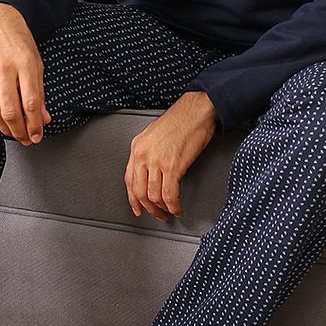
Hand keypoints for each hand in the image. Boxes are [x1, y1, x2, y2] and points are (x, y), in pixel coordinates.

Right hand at [0, 3, 50, 143]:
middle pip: (11, 112)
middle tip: (26, 138)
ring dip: (4, 130)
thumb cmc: (17, 39)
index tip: (37, 135)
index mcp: (25, 63)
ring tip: (13, 133)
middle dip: (20, 131)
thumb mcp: (35, 61)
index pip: (32, 103)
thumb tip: (44, 118)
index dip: (35, 124)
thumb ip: (40, 91)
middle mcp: (4, 68)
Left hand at [125, 91, 217, 222]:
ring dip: (162, 209)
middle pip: (140, 192)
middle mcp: (143, 154)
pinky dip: (174, 206)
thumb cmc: (181, 119)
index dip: (133, 199)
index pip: (128, 180)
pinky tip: (178, 209)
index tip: (138, 208)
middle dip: (149, 208)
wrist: (196, 110)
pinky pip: (170, 195)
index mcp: (137, 146)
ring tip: (169, 213)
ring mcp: (157, 161)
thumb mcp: (154, 134)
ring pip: (154, 196)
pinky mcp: (173, 166)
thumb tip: (151, 172)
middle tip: (156, 215)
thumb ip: (148, 152)